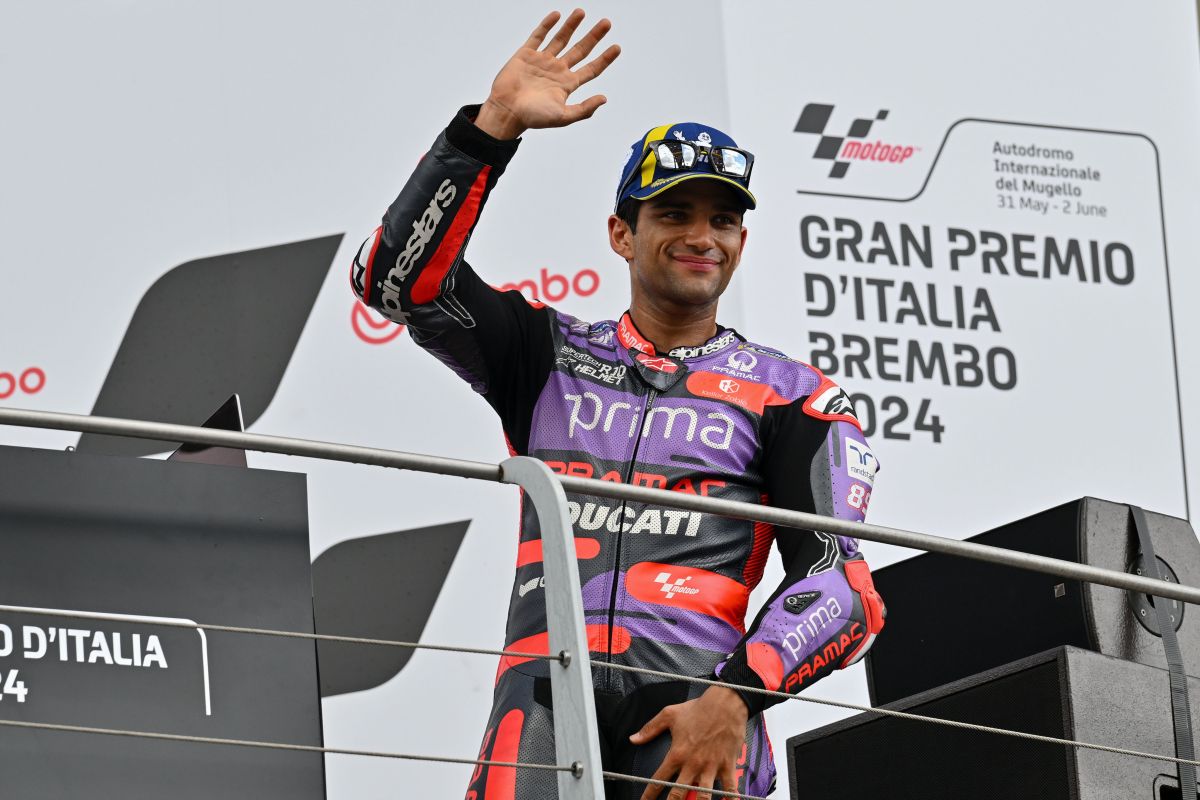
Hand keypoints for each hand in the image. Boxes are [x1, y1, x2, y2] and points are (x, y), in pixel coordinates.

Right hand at [475, 9, 620, 139]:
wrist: (506, 111)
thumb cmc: (533, 118)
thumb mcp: (563, 117)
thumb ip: (584, 109)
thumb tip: (604, 99)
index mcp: (567, 84)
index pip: (591, 69)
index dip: (605, 59)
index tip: (617, 47)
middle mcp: (557, 70)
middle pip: (580, 50)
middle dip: (594, 36)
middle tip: (607, 23)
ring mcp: (542, 61)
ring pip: (561, 39)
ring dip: (572, 26)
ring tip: (582, 12)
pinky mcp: (526, 54)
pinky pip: (538, 36)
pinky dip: (547, 25)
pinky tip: (557, 15)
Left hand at [629, 685, 748, 799]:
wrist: (725, 703)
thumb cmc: (697, 708)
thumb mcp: (669, 714)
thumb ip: (650, 729)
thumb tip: (633, 739)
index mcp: (677, 753)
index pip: (659, 779)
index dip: (649, 795)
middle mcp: (693, 764)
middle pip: (678, 793)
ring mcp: (711, 766)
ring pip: (703, 796)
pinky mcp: (728, 766)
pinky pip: (730, 789)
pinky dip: (731, 799)